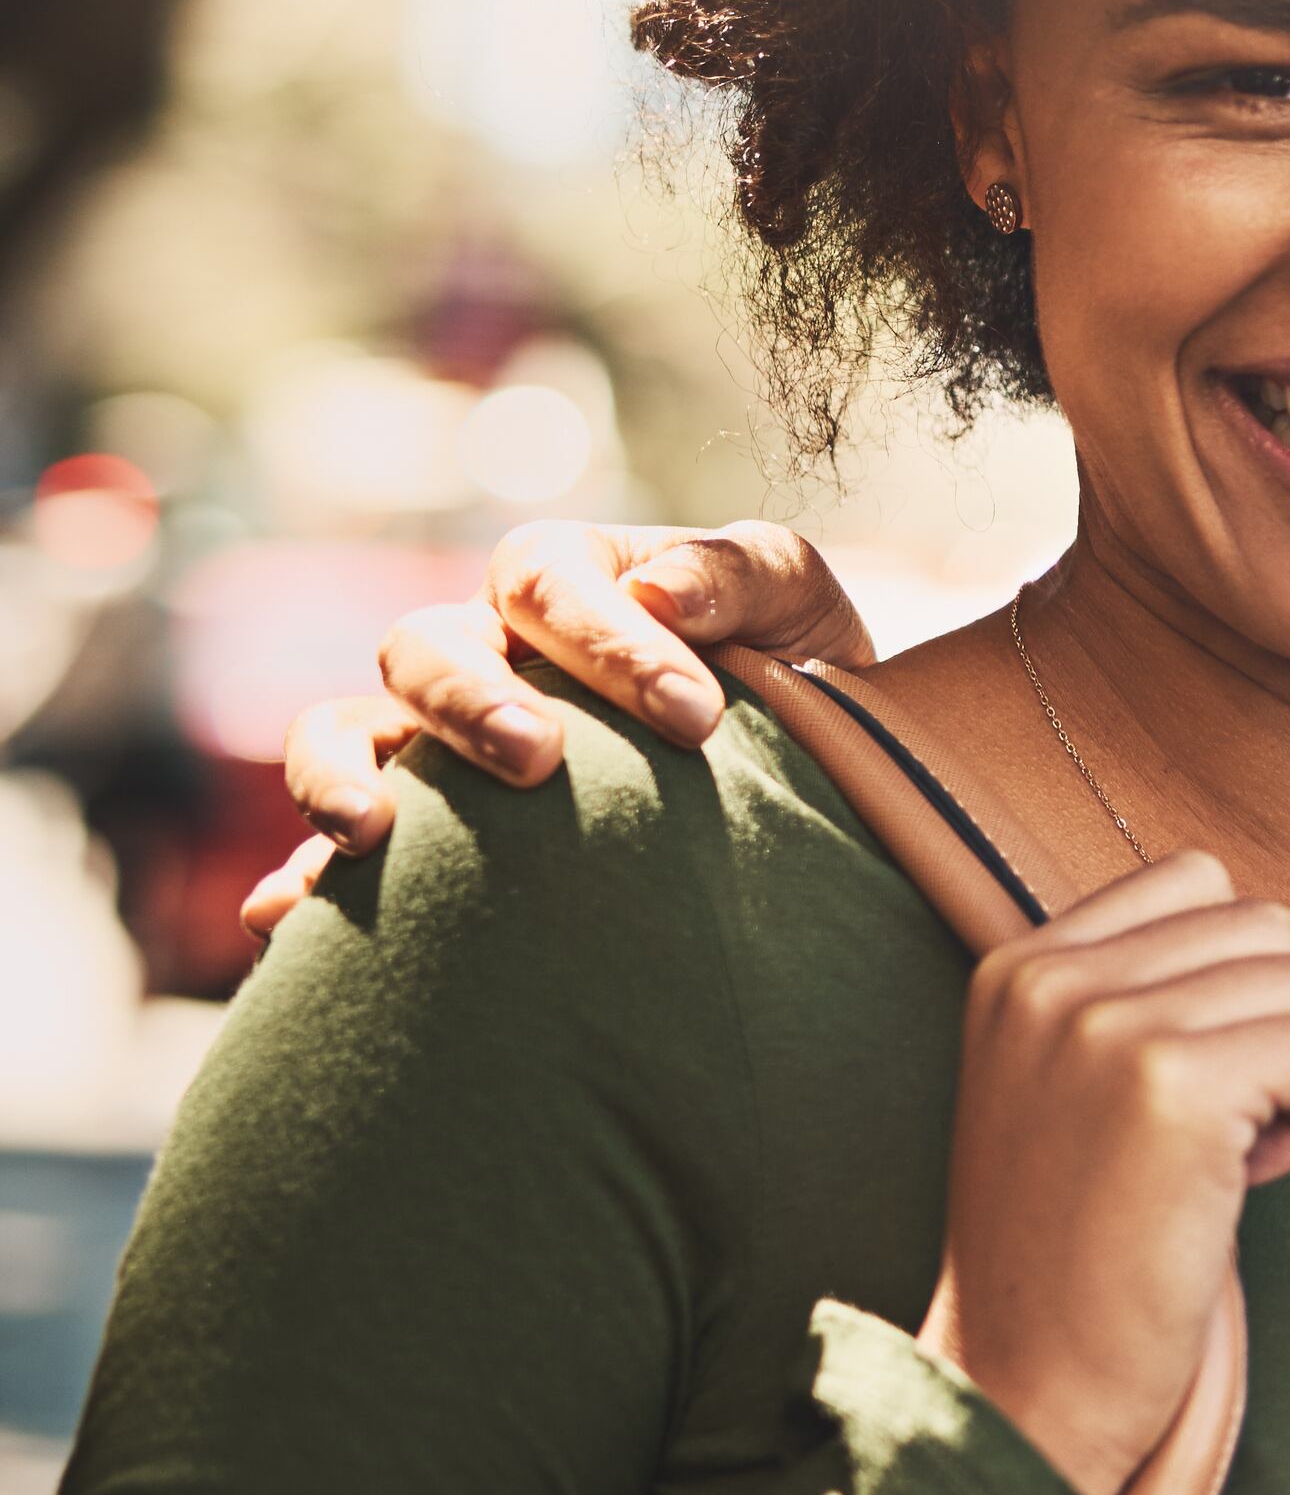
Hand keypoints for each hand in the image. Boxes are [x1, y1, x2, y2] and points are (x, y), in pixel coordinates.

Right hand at [244, 520, 876, 937]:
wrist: (800, 764)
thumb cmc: (791, 667)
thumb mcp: (793, 602)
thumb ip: (742, 574)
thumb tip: (663, 594)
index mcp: (565, 579)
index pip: (549, 580)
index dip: (610, 642)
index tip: (696, 717)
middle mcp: (482, 647)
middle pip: (425, 648)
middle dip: (472, 702)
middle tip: (541, 761)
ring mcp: (432, 737)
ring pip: (344, 728)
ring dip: (340, 775)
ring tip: (373, 834)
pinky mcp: (415, 830)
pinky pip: (328, 849)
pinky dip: (301, 878)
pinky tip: (284, 920)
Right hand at [934, 850, 1289, 1494]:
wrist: (1026, 1385)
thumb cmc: (1074, 1244)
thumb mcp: (1062, 1082)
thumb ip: (1133, 988)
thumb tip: (1273, 935)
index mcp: (1017, 966)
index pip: (1196, 880)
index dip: (1226, 982)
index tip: (1179, 1085)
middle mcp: (1050, 979)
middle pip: (1266, 927)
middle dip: (1272, 1027)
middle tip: (1209, 1136)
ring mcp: (1107, 1027)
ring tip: (1218, 1166)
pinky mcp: (1174, 1087)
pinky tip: (1243, 1187)